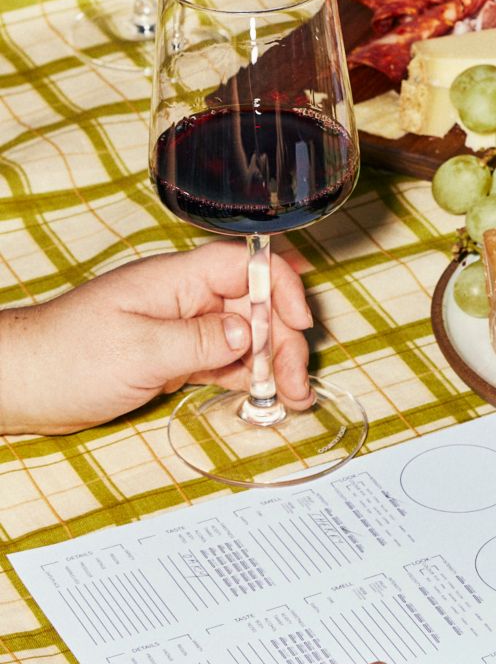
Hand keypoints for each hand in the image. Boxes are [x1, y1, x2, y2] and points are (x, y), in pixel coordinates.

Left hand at [0, 241, 314, 434]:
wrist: (19, 385)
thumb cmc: (64, 359)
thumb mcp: (137, 352)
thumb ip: (199, 340)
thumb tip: (247, 332)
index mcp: (175, 281)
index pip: (246, 265)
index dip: (281, 288)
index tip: (300, 324)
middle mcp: (185, 299)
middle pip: (256, 307)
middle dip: (284, 341)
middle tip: (296, 384)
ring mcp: (183, 327)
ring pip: (248, 336)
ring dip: (274, 364)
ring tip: (292, 398)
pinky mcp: (177, 356)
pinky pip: (227, 360)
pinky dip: (250, 377)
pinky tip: (265, 396)